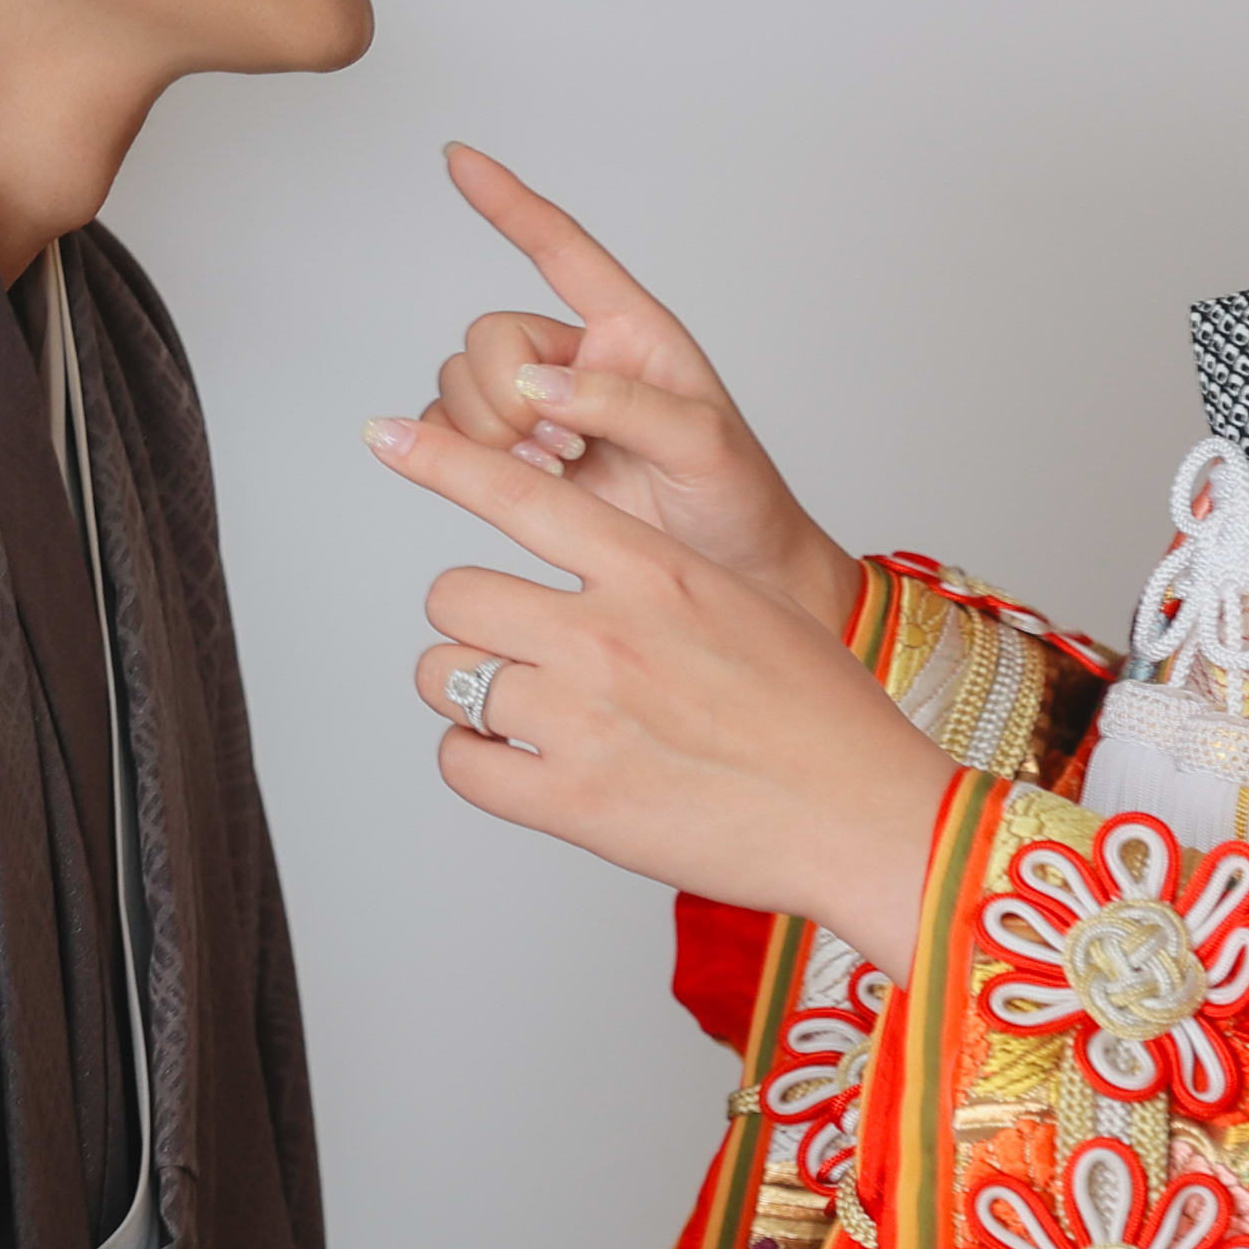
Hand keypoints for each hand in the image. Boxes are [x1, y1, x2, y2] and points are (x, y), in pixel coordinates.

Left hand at [371, 409, 953, 967]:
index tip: (385, 434)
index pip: (516, 493)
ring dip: (471, 692)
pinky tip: (521, 766)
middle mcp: (605, 634)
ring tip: (525, 715)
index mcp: (652, 571)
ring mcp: (582, 719)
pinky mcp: (572, 802)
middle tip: (512, 647)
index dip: (440, 459)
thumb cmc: (820, 713)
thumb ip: (650, 578)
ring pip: (447, 677)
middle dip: (471, 620)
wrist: (864, 814)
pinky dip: (478, 764)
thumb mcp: (739, 606)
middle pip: (454, 592)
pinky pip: (463, 765)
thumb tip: (586, 571)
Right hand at [416, 144, 860, 632]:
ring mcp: (544, 412)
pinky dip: (463, 457)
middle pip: (490, 335)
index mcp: (633, 332)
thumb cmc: (738, 501)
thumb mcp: (705, 444)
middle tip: (557, 450)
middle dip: (501, 392)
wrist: (734, 580)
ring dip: (487, 431)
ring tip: (557, 473)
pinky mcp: (517, 463)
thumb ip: (623, 405)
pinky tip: (526, 486)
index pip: (562, 249)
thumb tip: (534, 386)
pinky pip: (450, 434)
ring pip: (462, 384)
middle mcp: (580, 361)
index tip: (458, 159)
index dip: (509, 203)